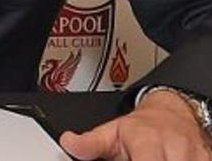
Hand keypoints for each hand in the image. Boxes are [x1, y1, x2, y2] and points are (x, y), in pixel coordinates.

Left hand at [61, 90, 211, 160]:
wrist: (172, 112)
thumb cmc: (140, 127)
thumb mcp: (111, 132)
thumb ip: (91, 142)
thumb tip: (68, 143)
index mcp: (148, 140)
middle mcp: (175, 148)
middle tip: (136, 160)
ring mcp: (196, 156)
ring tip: (153, 159)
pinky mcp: (208, 159)